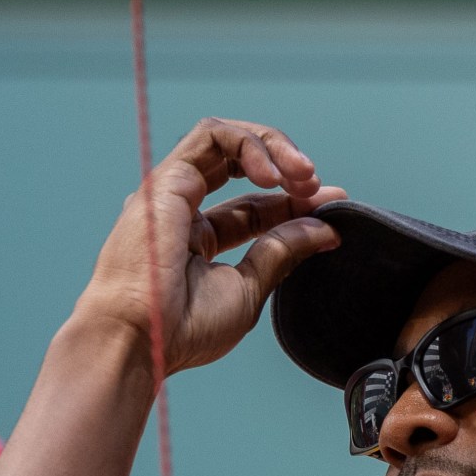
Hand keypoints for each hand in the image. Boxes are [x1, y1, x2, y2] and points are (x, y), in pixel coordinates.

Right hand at [68, 116, 342, 378]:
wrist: (141, 338)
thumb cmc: (183, 327)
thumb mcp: (249, 288)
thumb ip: (283, 251)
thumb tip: (324, 229)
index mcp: (198, 242)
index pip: (256, 208)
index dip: (297, 202)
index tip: (334, 204)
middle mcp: (183, 211)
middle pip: (242, 167)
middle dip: (288, 168)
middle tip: (317, 187)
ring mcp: (173, 192)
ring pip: (227, 141)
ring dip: (273, 148)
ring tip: (302, 176)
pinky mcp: (167, 178)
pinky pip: (212, 137)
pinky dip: (249, 145)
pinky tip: (274, 175)